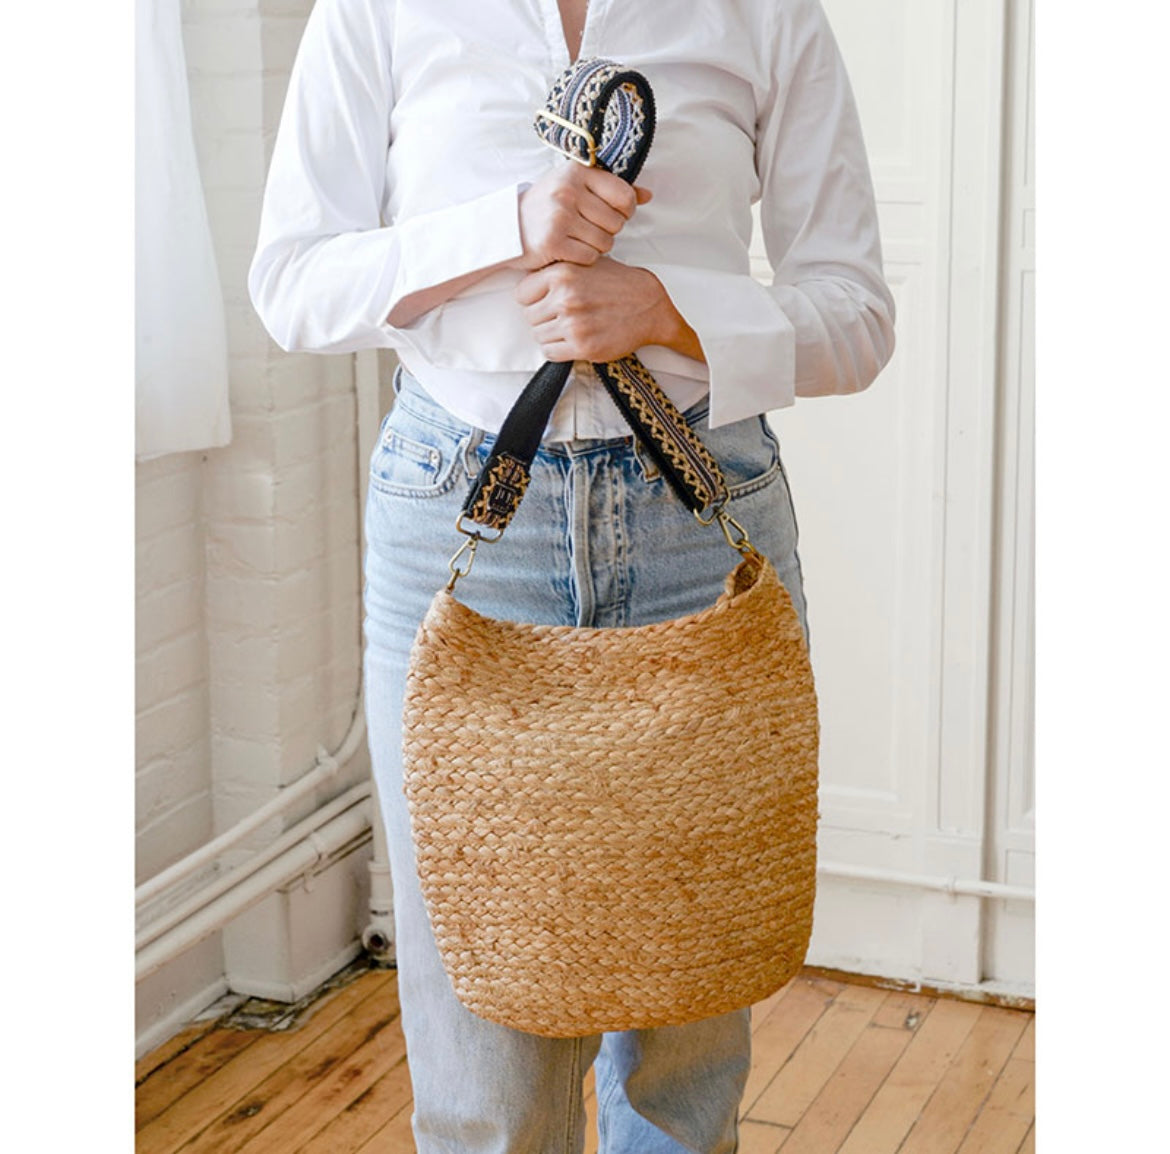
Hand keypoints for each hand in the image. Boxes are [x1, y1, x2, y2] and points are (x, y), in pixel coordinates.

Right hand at [514, 164, 651, 270]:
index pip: (625, 196)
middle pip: (617, 222)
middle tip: (589, 229)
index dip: (625, 211)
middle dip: (608, 230)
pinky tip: (570, 250)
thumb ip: (611, 189)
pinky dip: (584, 258)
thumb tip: (647, 195)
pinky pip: (589, 257)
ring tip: (579, 239)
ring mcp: (559, 217)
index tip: (612, 214)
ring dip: (597, 246)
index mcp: (577, 171)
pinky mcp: (553, 242)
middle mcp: (568, 191)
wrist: (507, 227)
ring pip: (605, 242)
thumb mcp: (575, 186)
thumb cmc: (546, 206)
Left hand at [514, 257, 697, 363]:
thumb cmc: (618, 284)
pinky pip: (551, 353)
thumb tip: (528, 278)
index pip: (521, 294)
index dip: (532, 299)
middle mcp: (566, 298)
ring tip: (568, 328)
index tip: (543, 302)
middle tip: (560, 317)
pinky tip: (571, 341)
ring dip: (550, 335)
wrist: (650, 307)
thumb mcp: (586, 263)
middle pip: (529, 317)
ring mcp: (574, 324)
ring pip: (539, 336)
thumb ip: (557, 270)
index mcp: (562, 273)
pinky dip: (557, 350)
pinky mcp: (583, 347)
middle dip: (542, 318)